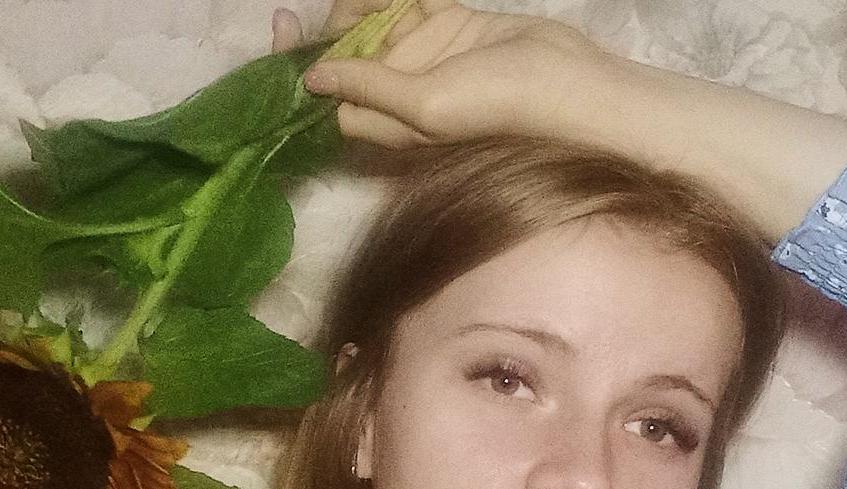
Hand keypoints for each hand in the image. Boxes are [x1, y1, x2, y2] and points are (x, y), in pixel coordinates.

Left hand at [265, 0, 616, 149]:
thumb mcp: (423, 106)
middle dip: (335, 22)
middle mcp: (400, 86)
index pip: (329, 91)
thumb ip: (368, 89)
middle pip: (348, 50)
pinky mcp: (451, 23)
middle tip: (343, 4)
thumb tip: (312, 78)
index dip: (301, 61)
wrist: (564, 82)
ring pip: (377, 19)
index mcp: (387, 118)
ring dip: (365, 0)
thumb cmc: (495, 107)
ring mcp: (426, 52)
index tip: (282, 26)